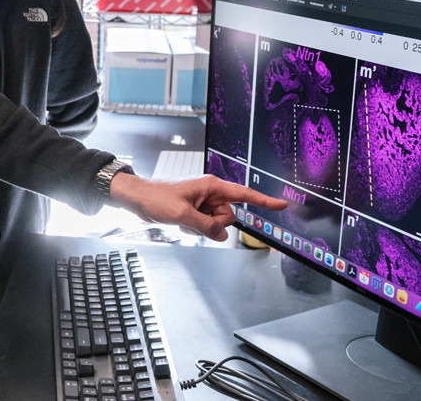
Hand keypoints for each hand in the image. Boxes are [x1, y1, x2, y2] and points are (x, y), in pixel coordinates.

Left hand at [109, 172, 287, 241]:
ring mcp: (204, 203)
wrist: (139, 198)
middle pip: (230, 215)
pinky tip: (181, 223)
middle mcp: (211, 193)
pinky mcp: (197, 211)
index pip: (244, 194)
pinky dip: (195, 229)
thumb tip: (222, 234)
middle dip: (215, 223)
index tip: (282, 204)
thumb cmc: (157, 197)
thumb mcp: (182, 214)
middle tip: (193, 218)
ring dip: (202, 227)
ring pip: (218, 223)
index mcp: (212, 186)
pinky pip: (206, 226)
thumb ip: (206, 225)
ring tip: (183, 219)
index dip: (264, 200)